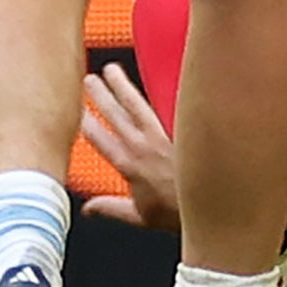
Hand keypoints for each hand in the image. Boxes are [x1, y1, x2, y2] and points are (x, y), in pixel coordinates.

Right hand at [75, 67, 180, 230]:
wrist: (211, 203)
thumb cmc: (178, 212)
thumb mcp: (139, 216)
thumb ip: (111, 208)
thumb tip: (88, 209)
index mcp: (130, 166)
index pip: (101, 140)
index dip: (87, 124)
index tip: (74, 110)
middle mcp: (144, 146)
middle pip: (117, 116)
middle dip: (100, 97)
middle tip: (88, 80)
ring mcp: (163, 135)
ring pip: (137, 105)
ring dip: (123, 87)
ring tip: (112, 70)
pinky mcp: (180, 129)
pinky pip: (163, 106)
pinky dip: (155, 91)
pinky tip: (152, 75)